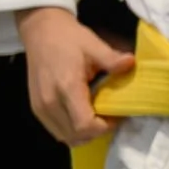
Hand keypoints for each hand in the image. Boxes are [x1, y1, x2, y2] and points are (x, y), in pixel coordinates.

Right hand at [15, 7, 132, 145]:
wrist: (40, 31)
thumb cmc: (69, 38)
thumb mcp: (94, 45)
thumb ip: (112, 59)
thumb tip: (132, 63)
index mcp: (66, 88)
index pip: (84, 125)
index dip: (105, 127)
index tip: (118, 115)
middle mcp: (49, 102)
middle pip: (75, 136)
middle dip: (98, 132)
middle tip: (111, 116)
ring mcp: (39, 107)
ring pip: (65, 137)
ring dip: (85, 133)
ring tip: (99, 116)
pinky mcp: (36, 108)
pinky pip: (56, 130)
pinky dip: (72, 129)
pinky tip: (84, 114)